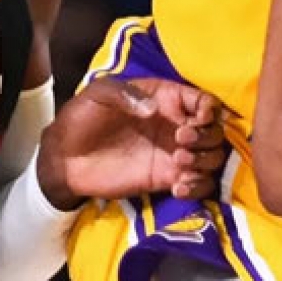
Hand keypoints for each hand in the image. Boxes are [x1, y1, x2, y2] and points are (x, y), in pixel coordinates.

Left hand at [38, 77, 226, 209]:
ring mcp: (175, 155)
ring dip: (205, 162)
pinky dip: (198, 187)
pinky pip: (199, 185)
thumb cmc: (82, 118)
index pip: (205, 102)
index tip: (196, 120)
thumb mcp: (99, 94)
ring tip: (180, 164)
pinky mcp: (168, 180)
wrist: (65, 159)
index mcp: (167, 100)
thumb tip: (153, 109)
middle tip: (181, 142)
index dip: (209, 110)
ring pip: (213, 158)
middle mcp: (177, 126)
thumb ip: (125, 93)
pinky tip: (179, 187)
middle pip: (216, 131)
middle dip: (207, 137)